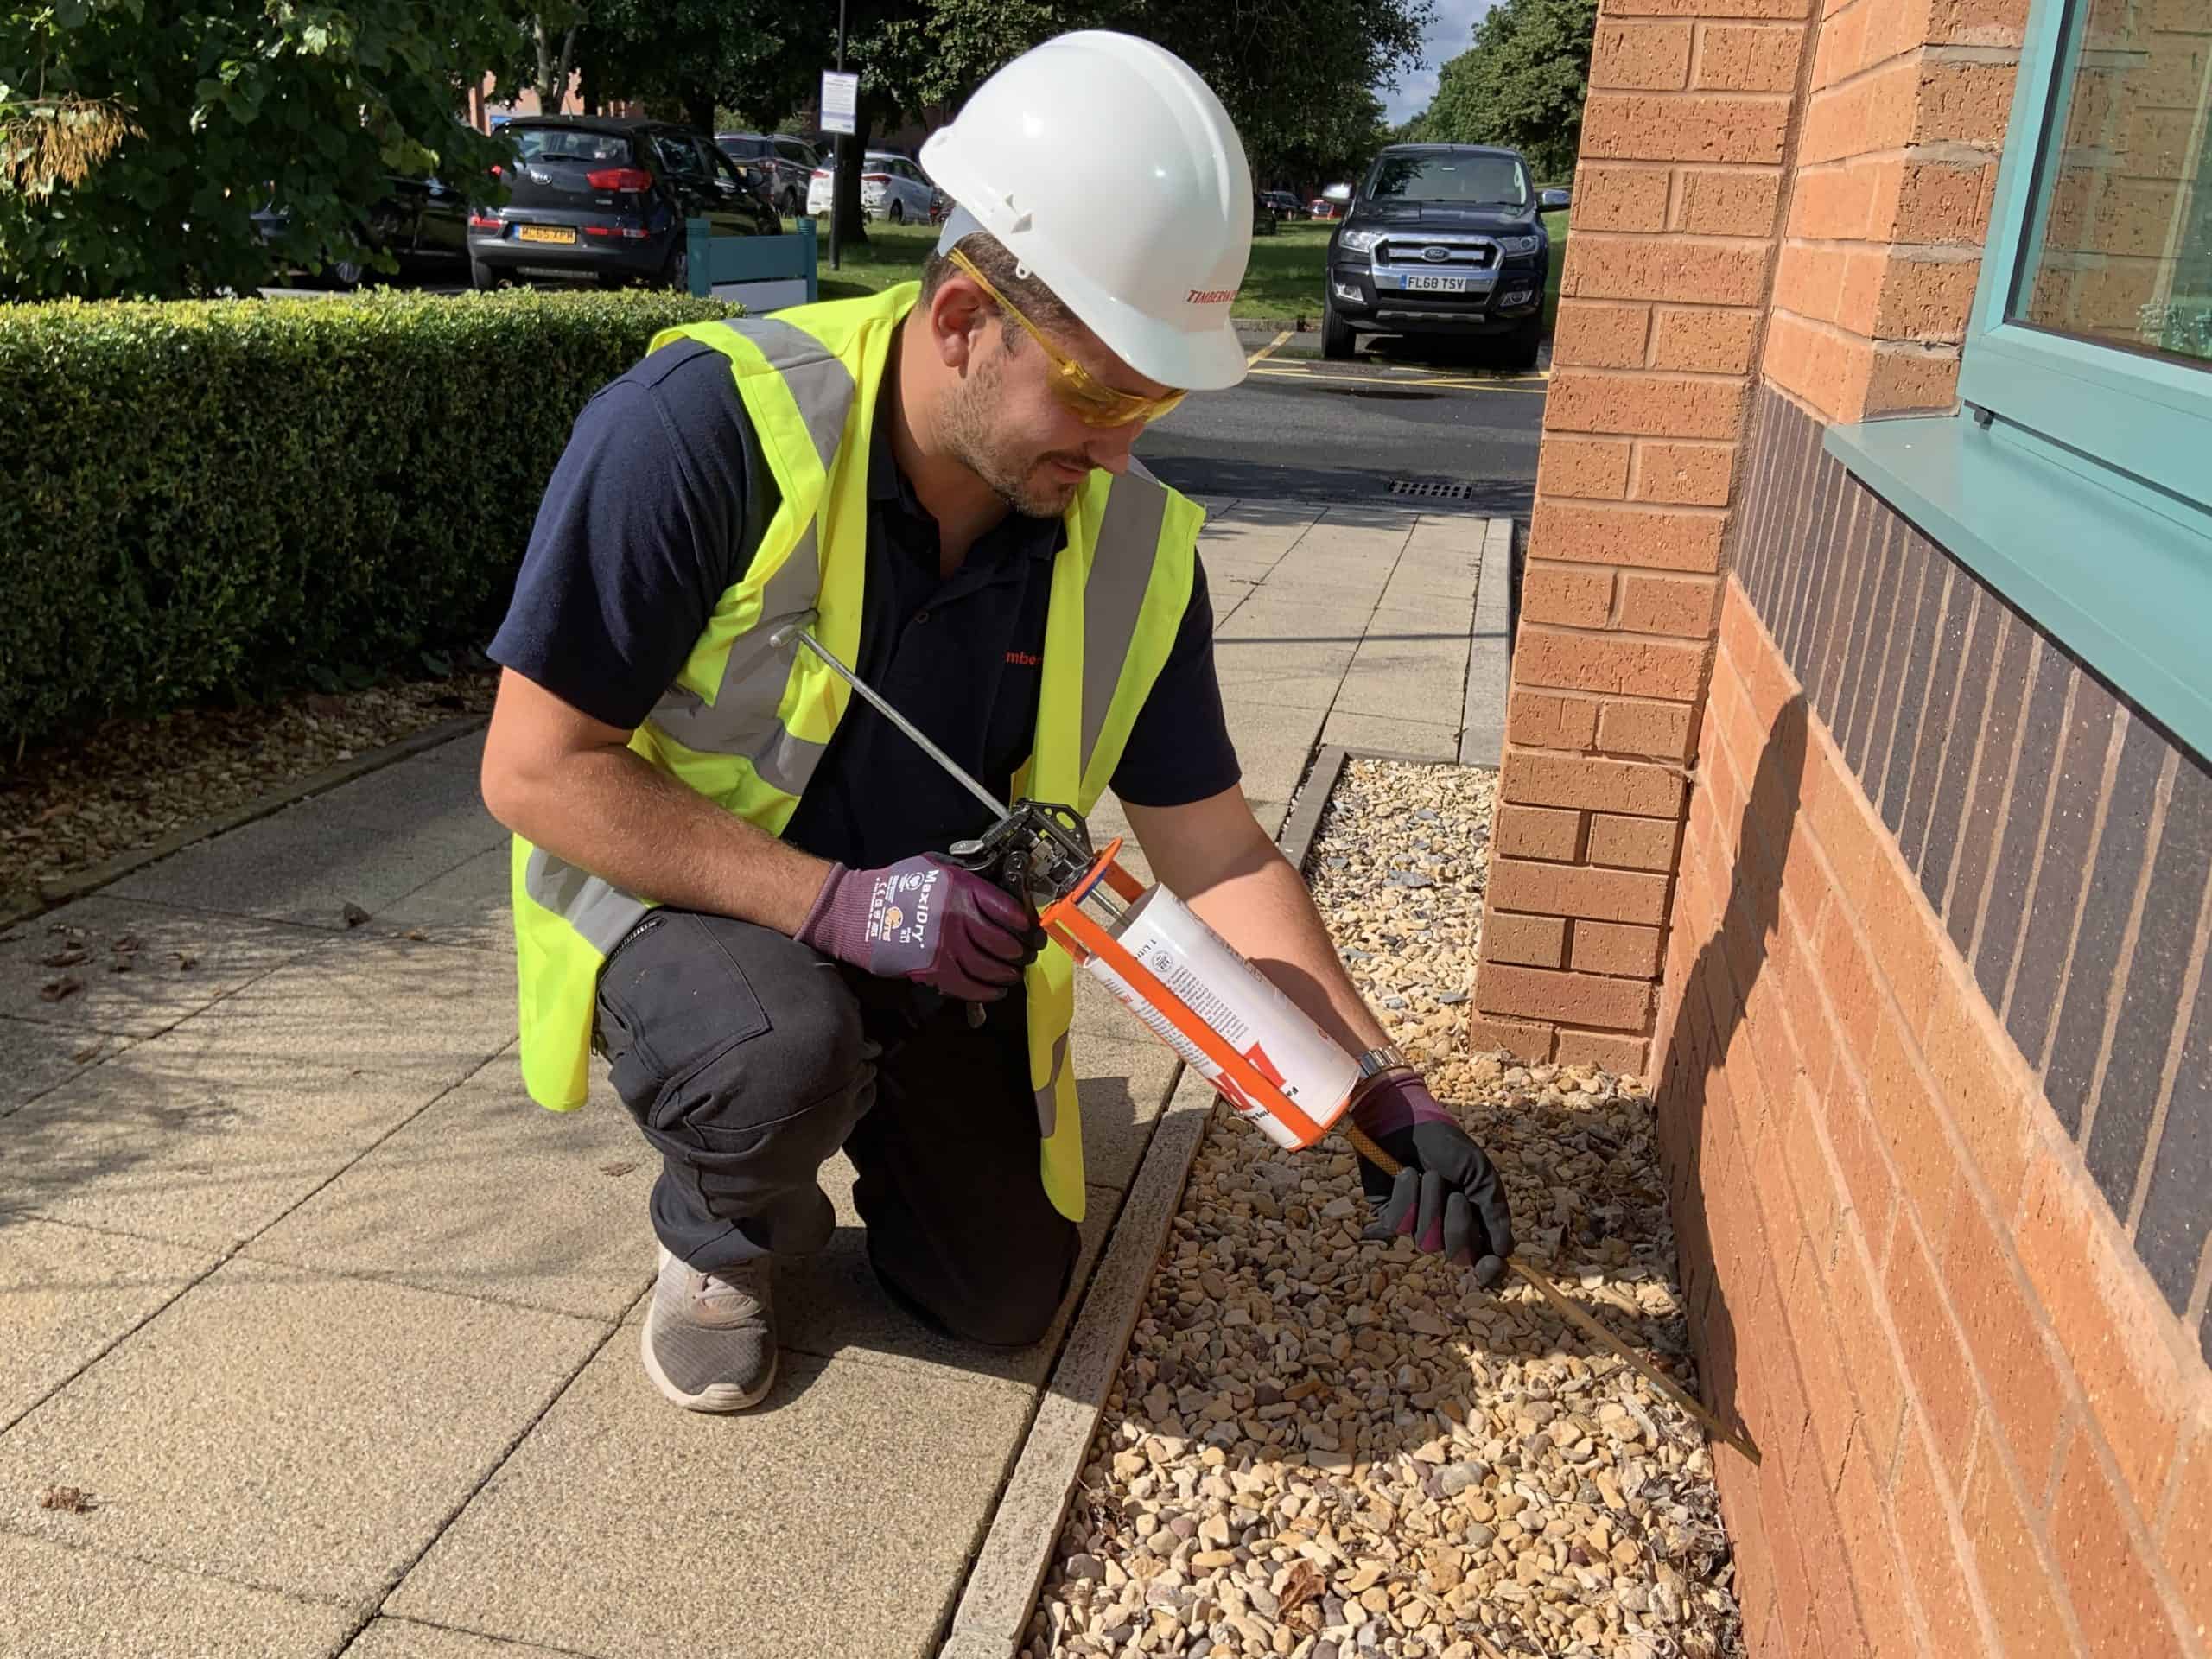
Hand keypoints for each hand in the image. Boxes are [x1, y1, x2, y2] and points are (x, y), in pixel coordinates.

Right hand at [797, 854, 1032, 1001]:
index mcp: (961, 888)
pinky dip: (987, 991)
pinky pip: (969, 986)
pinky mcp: (933, 970)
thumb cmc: (896, 885)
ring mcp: (947, 946)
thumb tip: (992, 889)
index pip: (1006, 909)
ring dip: (1006, 974)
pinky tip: (995, 990)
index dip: (1022, 923)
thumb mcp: (933, 867)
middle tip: (1023, 955)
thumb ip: (964, 877)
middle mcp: (958, 917)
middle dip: (1019, 952)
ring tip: (1011, 974)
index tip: (1028, 930)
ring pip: (989, 967)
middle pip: (1003, 942)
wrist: (859, 911)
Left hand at [1351, 1074, 1514, 1286]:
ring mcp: (1417, 1224)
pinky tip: (1406, 1175)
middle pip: (1456, 1256)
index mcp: (1473, 1219)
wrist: (1406, 1121)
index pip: (1483, 1259)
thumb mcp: (1480, 1174)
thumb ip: (1494, 1213)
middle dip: (1458, 1226)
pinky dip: (1406, 1198)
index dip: (1488, 1270)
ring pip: (1426, 1242)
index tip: (1489, 1266)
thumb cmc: (1447, 1145)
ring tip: (1429, 1175)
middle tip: (1456, 1194)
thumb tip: (1503, 1253)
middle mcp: (1446, 1228)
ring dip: (1430, 1205)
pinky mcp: (1389, 1217)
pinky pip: (1399, 1226)